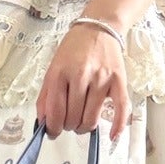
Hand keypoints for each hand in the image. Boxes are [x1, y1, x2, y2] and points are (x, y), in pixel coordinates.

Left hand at [37, 23, 128, 141]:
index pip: (55, 112)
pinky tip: (113, 136)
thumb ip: (46, 96)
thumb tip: (43, 122)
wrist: (98, 28)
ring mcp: (101, 78)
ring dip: (85, 127)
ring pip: (92, 118)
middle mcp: (80, 76)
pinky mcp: (118, 81)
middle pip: (73, 118)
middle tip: (69, 122)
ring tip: (82, 122)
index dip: (53, 128)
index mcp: (60, 73)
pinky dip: (117, 126)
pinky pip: (121, 108)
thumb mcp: (53, 68)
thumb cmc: (74, 49)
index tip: (53, 131)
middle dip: (69, 126)